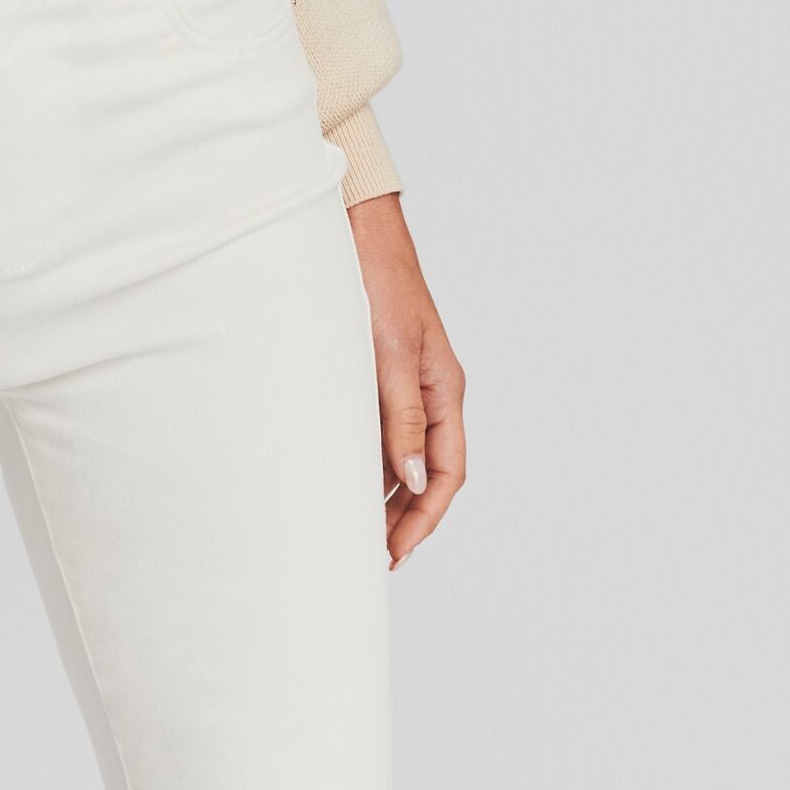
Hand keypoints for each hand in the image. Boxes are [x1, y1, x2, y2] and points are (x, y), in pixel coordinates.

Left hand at [346, 191, 465, 566]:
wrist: (358, 233)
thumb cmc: (379, 285)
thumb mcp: (391, 356)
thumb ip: (402, 419)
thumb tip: (413, 482)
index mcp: (445, 391)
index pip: (447, 474)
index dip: (424, 518)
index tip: (393, 553)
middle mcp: (430, 393)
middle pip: (427, 473)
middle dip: (405, 518)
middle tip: (372, 556)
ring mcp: (405, 383)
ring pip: (402, 455)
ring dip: (385, 493)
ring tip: (355, 529)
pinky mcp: (378, 372)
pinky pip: (380, 429)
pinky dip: (368, 459)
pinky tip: (343, 476)